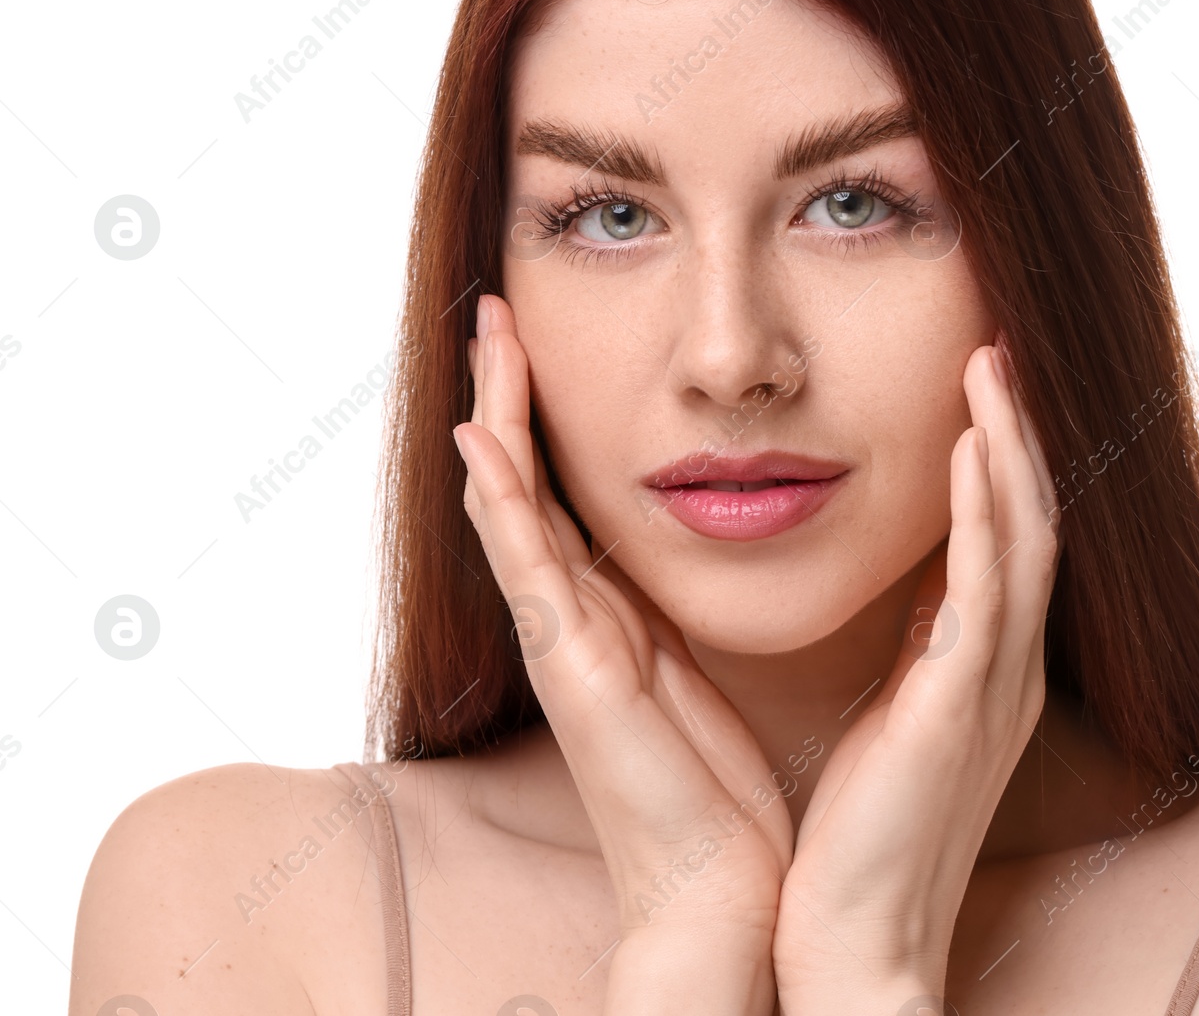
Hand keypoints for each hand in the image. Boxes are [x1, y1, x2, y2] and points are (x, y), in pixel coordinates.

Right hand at [454, 294, 789, 1010]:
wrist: (716, 885)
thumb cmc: (713, 785)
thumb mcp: (697, 668)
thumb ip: (677, 609)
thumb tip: (696, 549)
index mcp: (604, 615)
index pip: (559, 496)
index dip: (544, 419)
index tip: (542, 341)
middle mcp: (569, 618)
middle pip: (521, 485)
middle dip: (507, 397)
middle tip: (497, 312)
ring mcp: (561, 641)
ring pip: (511, 508)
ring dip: (495, 420)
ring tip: (488, 339)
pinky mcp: (572, 669)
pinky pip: (527, 567)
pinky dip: (501, 502)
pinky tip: (482, 441)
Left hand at [770, 340, 1060, 1013]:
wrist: (857, 942)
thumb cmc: (864, 835)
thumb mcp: (895, 719)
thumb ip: (915, 652)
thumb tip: (913, 589)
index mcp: (982, 672)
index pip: (1007, 543)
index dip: (1002, 462)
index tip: (979, 387)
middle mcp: (1003, 671)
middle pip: (1030, 524)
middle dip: (1018, 434)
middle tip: (1000, 349)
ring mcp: (990, 690)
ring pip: (1021, 542)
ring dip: (1011, 449)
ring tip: (992, 367)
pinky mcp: (957, 712)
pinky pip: (983, 593)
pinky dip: (985, 514)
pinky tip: (975, 450)